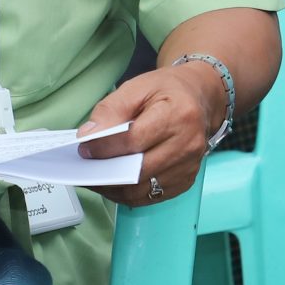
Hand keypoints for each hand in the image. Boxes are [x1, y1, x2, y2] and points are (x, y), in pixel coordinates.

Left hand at [77, 60, 223, 205]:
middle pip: (138, 171)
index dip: (105, 148)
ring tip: (96, 177)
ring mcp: (190, 166)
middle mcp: (189, 144)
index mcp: (178, 115)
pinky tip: (115, 182)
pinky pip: (151, 197)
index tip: (84, 148)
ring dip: (114, 188)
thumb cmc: (167, 91)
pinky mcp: (186, 181)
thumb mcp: (137, 87)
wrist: (199, 99)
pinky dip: (129, 194)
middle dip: (106, 172)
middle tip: (85, 167)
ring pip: (142, 190)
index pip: (134, 141)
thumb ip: (110, 110)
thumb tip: (88, 137)